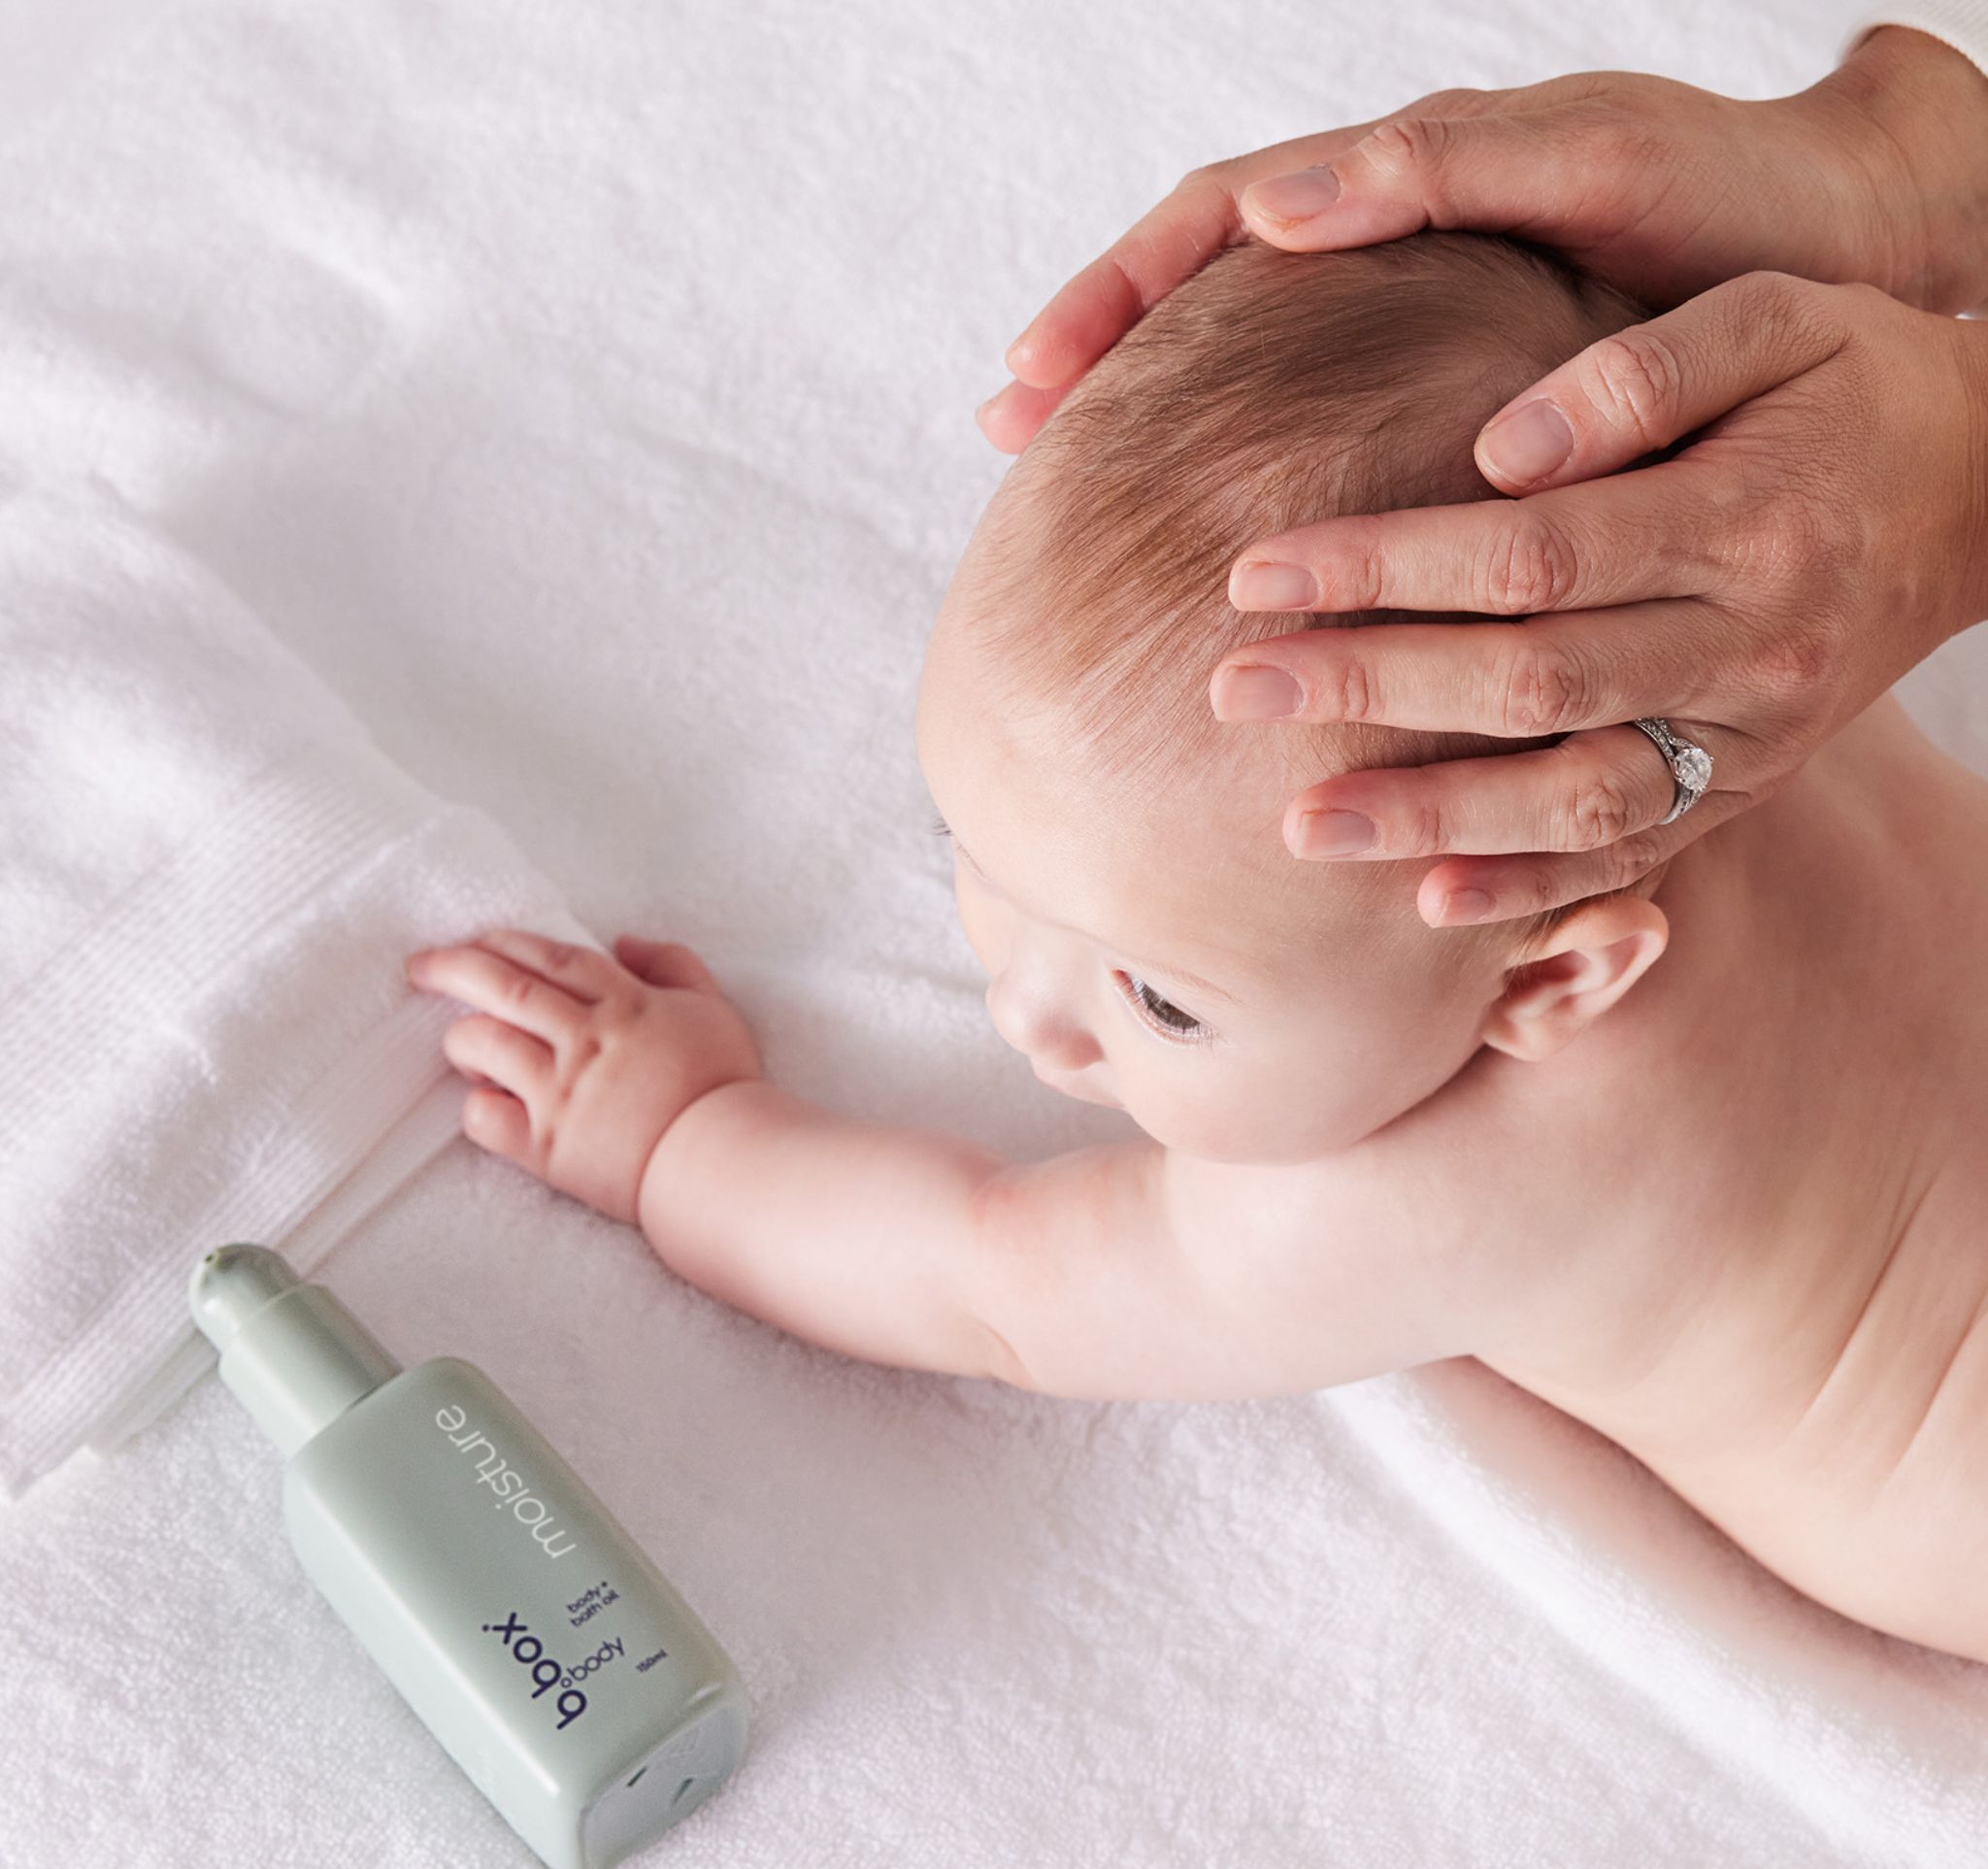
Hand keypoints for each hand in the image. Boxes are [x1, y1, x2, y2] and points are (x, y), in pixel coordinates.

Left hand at [404, 929, 761, 1224]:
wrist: (721, 1162)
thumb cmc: (722, 1087)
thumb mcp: (713, 1008)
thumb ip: (673, 966)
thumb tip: (625, 942)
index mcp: (623, 1003)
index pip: (551, 958)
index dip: (508, 942)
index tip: (478, 939)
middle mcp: (584, 1040)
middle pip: (503, 986)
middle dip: (452, 967)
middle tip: (420, 966)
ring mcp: (559, 1093)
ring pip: (482, 1044)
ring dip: (463, 1038)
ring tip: (467, 1047)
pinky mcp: (545, 1146)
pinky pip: (483, 1117)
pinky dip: (477, 1106)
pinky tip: (490, 1104)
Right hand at [981, 28, 1987, 452]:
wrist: (1847, 264)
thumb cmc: (1727, 207)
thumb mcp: (1588, 163)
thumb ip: (1438, 170)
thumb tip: (1272, 208)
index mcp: (1397, 182)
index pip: (1212, 219)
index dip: (1114, 293)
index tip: (1032, 374)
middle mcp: (1385, 256)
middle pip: (1201, 299)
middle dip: (1097, 358)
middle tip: (1005, 435)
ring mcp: (1414, 334)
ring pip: (1255, 378)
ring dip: (1159, 431)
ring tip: (1071, 504)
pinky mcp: (1458, 415)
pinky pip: (1330, 443)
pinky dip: (1262, 490)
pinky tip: (1222, 560)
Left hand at [1209, 273, 1987, 922]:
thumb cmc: (1853, 385)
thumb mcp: (1776, 320)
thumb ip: (1643, 372)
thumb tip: (1499, 446)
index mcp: (1745, 519)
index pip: (1531, 554)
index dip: (1387, 567)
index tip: (1260, 570)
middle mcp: (1751, 645)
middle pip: (1531, 682)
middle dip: (1370, 690)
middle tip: (1231, 689)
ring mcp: (1753, 736)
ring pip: (1576, 800)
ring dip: (1431, 820)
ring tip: (1299, 832)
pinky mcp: (1748, 787)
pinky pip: (1636, 856)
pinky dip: (1535, 889)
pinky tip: (1429, 904)